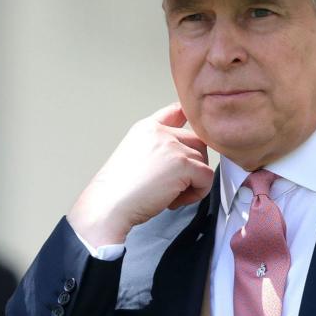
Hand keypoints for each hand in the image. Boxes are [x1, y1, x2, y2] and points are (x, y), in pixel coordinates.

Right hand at [67, 103, 213, 247]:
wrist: (108, 204)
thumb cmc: (117, 190)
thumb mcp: (134, 156)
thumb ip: (157, 148)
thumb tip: (182, 155)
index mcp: (147, 128)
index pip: (177, 111)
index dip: (189, 122)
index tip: (190, 137)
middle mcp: (160, 132)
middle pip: (197, 141)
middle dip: (192, 165)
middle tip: (173, 184)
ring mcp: (172, 146)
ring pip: (203, 162)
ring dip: (192, 182)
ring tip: (169, 195)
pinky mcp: (183, 164)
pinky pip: (207, 178)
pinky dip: (197, 193)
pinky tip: (174, 200)